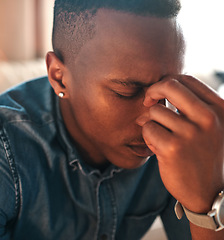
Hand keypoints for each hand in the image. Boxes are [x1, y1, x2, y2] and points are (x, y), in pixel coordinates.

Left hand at [137, 75, 223, 212]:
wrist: (209, 193)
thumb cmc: (205, 155)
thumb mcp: (212, 127)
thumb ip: (193, 107)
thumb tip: (159, 89)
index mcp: (221, 109)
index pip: (186, 79)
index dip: (166, 83)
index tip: (159, 95)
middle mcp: (209, 118)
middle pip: (169, 85)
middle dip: (152, 92)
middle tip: (146, 103)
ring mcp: (191, 133)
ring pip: (154, 111)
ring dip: (151, 122)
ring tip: (161, 137)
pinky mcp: (173, 148)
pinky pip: (148, 128)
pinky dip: (148, 137)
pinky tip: (158, 147)